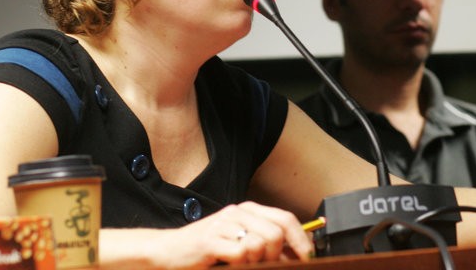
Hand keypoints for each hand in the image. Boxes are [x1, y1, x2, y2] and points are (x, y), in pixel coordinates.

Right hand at [136, 202, 312, 267]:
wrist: (168, 251)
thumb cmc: (206, 250)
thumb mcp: (239, 242)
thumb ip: (264, 243)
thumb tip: (293, 254)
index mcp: (248, 210)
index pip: (286, 218)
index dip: (301, 240)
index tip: (307, 257)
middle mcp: (238, 212)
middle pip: (277, 232)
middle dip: (277, 255)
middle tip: (265, 265)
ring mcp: (224, 224)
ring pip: (261, 243)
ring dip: (257, 262)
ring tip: (243, 265)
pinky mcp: (211, 240)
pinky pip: (241, 253)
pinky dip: (241, 264)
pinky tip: (230, 264)